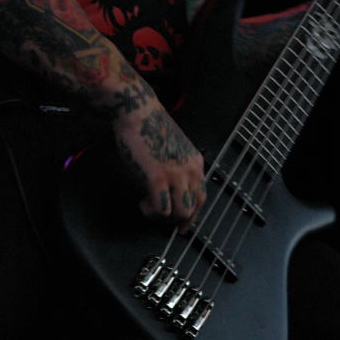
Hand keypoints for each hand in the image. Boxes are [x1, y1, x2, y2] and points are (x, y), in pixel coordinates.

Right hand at [112, 98, 205, 232]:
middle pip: (192, 210)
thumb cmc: (150, 127)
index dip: (191, 216)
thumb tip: (172, 190)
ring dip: (163, 218)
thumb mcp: (176, 149)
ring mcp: (175, 175)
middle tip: (159, 218)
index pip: (201, 199)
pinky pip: (160, 209)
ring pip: (179, 213)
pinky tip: (142, 203)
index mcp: (196, 164)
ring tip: (149, 208)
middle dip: (175, 220)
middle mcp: (191, 171)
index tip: (181, 226)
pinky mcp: (157, 178)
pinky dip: (150, 212)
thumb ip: (179, 168)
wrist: (138, 113)